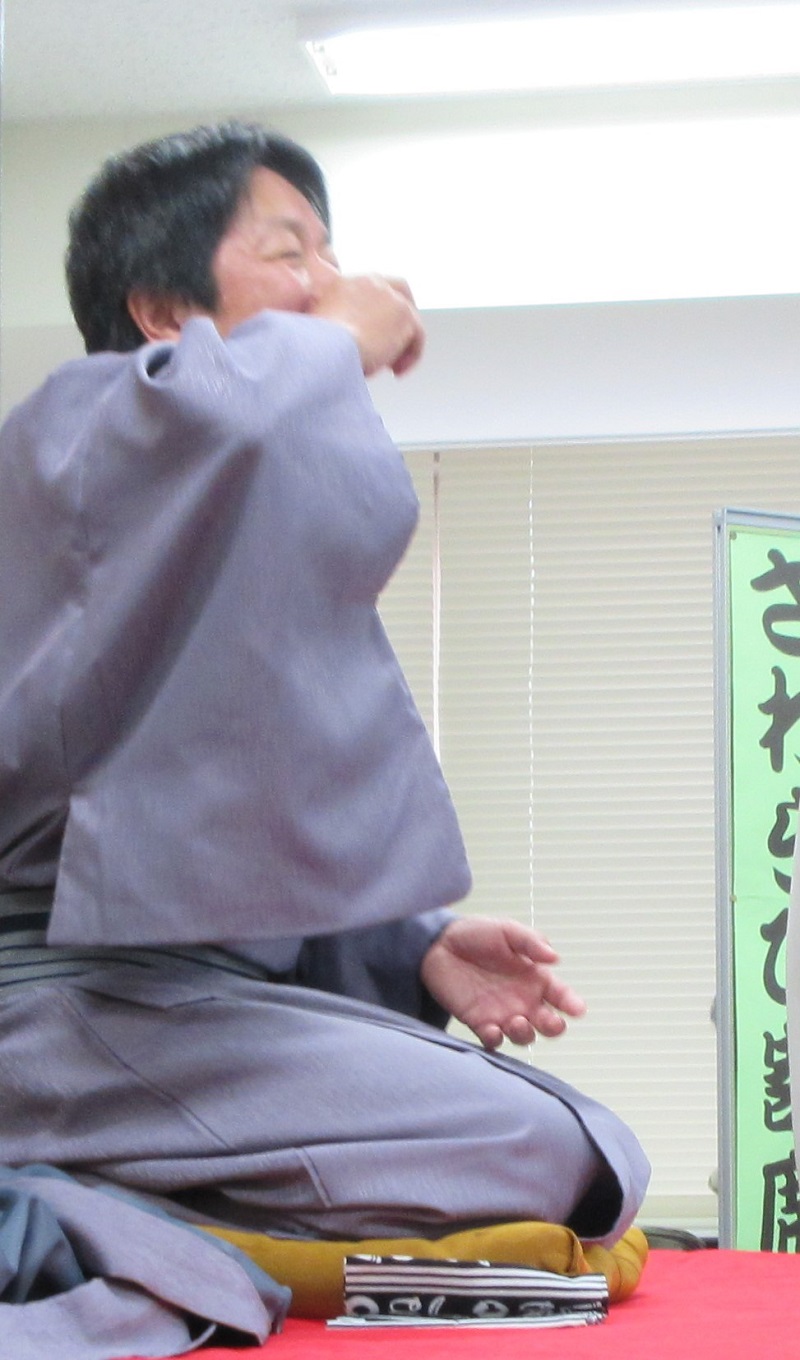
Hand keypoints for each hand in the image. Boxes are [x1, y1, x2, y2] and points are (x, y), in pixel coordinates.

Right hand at [310, 273, 424, 376]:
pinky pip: (417, 335)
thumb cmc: (315, 346)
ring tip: (389, 366)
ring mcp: (390, 296)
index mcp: (347, 282)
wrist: (326, 349)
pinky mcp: (404, 314)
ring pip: (409, 318)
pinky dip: (411, 355)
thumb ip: (326, 317)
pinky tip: (397, 372)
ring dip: (403, 344)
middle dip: (402, 313)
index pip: (371, 287)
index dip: (376, 310)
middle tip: (398, 340)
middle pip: (399, 288)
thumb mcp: (314, 324)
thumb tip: (330, 326)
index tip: (370, 332)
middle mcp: (370, 282)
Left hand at [420, 916, 585, 1050]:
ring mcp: (502, 1013)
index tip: (577, 1009)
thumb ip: (530, 942)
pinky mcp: (478, 1022)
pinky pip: (492, 1040)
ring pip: (523, 1035)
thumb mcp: (506, 930)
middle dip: (554, 1027)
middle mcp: (523, 1000)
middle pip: (547, 1023)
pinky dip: (494, 1039)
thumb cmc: (477, 934)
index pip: (560, 995)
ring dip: (524, 1034)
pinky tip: (492, 1030)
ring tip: (516, 1021)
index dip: (572, 1003)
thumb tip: (555, 957)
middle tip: (550, 1022)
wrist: (438, 944)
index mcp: (534, 977)